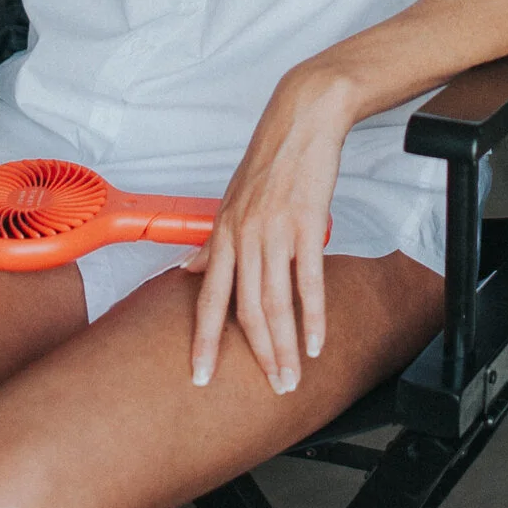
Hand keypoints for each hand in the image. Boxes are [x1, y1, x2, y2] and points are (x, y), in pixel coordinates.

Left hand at [186, 64, 354, 392]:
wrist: (301, 119)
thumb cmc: (269, 161)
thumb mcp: (232, 201)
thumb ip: (213, 243)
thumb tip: (189, 272)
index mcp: (224, 233)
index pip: (210, 297)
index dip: (205, 340)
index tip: (201, 375)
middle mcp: (244, 236)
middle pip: (246, 309)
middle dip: (257, 355)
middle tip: (271, 388)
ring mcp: (274, 231)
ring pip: (275, 302)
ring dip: (286, 345)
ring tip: (293, 376)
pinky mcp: (306, 224)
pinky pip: (309, 279)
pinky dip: (314, 316)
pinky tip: (318, 341)